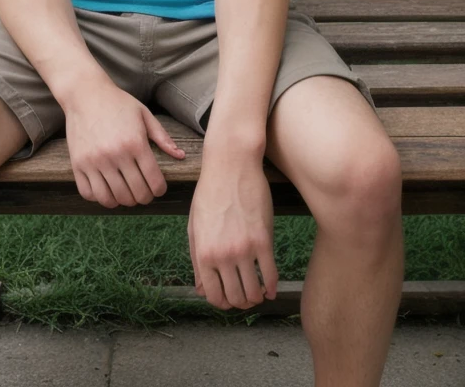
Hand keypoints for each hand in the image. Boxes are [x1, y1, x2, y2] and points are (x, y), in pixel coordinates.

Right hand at [64, 81, 185, 208]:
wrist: (85, 93)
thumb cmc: (117, 103)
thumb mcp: (144, 114)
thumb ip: (162, 137)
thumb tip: (180, 156)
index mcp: (135, 143)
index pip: (153, 181)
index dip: (159, 190)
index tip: (158, 189)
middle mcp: (115, 155)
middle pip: (135, 193)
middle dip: (144, 198)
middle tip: (144, 193)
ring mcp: (94, 161)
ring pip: (112, 199)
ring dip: (123, 201)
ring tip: (127, 193)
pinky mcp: (78, 164)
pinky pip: (89, 193)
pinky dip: (100, 197)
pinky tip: (107, 189)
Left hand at [188, 161, 277, 309]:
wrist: (230, 165)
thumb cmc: (210, 192)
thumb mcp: (195, 225)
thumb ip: (197, 259)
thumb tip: (202, 290)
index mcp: (203, 253)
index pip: (213, 295)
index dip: (222, 302)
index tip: (228, 298)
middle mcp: (223, 255)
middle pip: (235, 298)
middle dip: (240, 302)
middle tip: (244, 296)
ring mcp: (244, 249)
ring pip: (253, 292)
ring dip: (255, 297)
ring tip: (256, 292)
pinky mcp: (264, 240)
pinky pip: (270, 276)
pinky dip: (271, 287)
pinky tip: (270, 287)